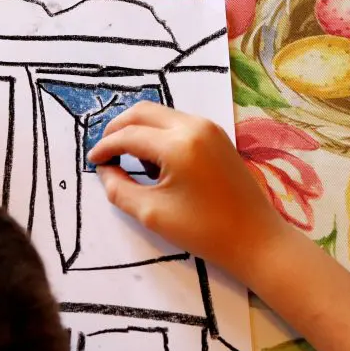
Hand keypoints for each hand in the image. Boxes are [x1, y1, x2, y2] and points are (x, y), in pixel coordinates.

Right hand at [87, 102, 290, 273]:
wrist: (256, 238)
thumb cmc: (205, 231)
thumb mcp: (152, 213)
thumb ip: (120, 189)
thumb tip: (106, 170)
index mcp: (177, 144)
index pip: (129, 135)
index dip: (105, 147)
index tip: (92, 162)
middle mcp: (194, 126)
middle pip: (142, 112)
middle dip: (118, 129)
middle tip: (104, 153)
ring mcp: (209, 127)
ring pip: (160, 114)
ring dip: (139, 130)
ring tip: (128, 161)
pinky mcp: (217, 135)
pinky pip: (177, 123)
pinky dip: (158, 134)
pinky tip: (154, 162)